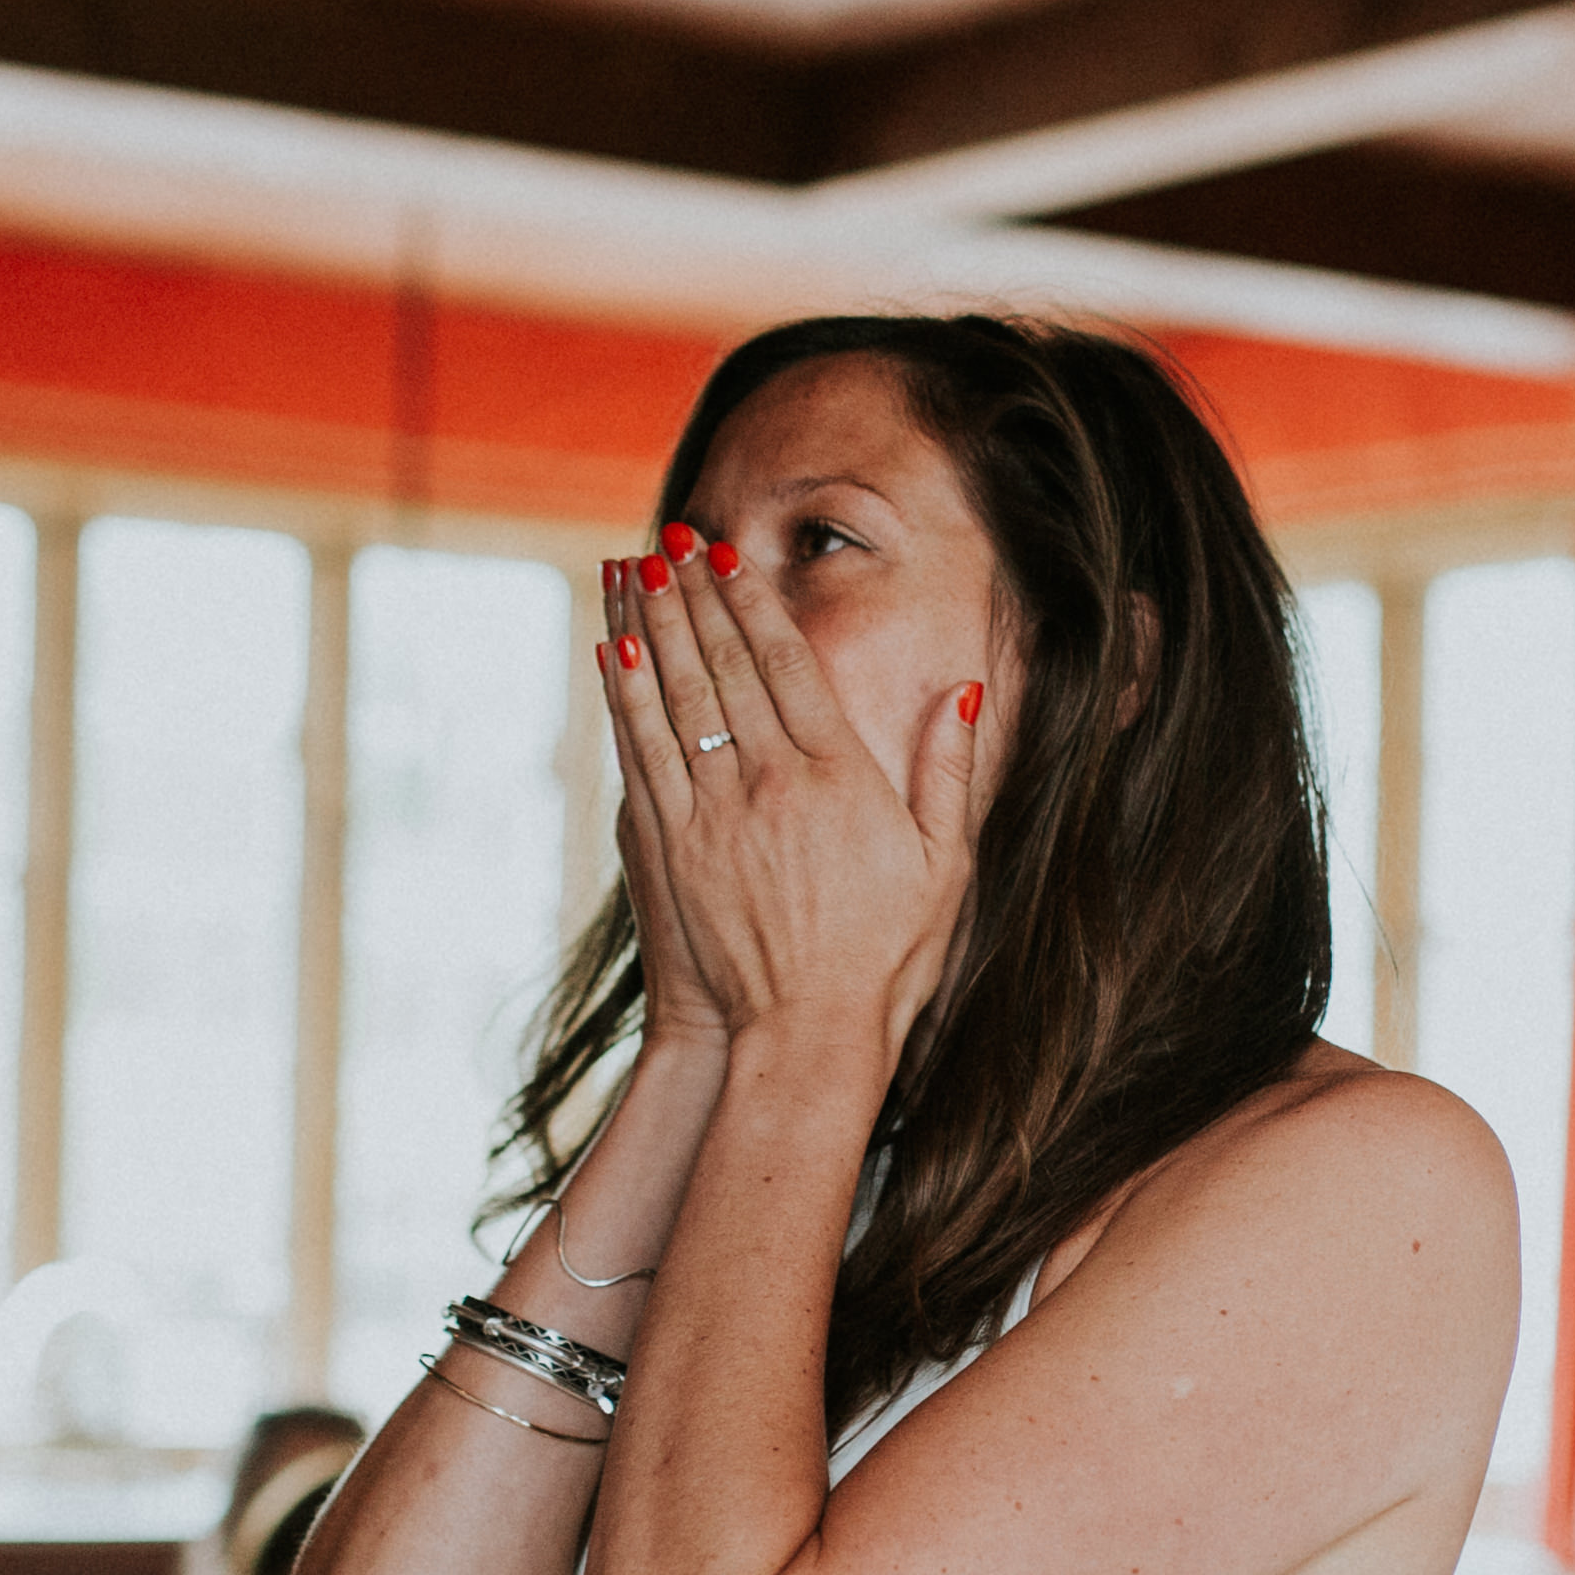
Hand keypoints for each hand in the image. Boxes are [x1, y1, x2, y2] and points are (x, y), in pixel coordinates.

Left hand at [601, 530, 988, 1055]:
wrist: (806, 1039)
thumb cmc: (886, 960)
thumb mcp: (944, 866)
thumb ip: (948, 774)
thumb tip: (962, 693)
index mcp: (837, 777)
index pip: (786, 664)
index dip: (752, 602)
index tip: (729, 553)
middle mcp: (768, 784)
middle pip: (720, 666)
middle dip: (693, 594)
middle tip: (670, 536)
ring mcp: (712, 816)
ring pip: (670, 698)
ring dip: (647, 626)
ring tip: (632, 570)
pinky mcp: (670, 851)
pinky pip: (640, 754)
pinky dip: (622, 697)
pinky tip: (611, 654)